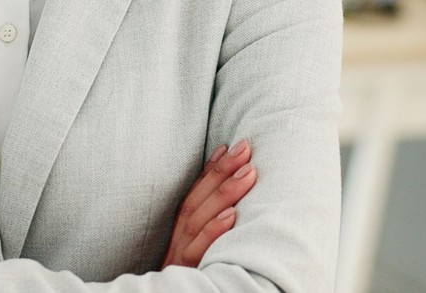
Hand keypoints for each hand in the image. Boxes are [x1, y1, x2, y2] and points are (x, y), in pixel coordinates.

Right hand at [162, 139, 255, 267]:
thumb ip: (201, 232)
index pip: (193, 196)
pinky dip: (214, 232)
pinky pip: (199, 252)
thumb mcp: (189, 257)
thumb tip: (231, 208)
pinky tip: (232, 216)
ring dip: (225, 193)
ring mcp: (180, 260)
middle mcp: (176, 244)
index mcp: (178, 237)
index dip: (210, 171)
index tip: (230, 146)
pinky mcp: (185, 275)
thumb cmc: (184, 283)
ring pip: (199, 221)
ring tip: (248, 172)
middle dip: (222, 172)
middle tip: (246, 148)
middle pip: (197, 202)